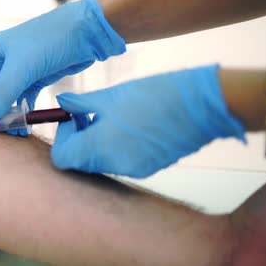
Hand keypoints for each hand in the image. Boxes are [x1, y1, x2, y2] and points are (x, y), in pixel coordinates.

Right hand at [0, 0, 125, 128]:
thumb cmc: (52, 39)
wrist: (89, 31)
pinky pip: (22, 101)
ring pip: (4, 99)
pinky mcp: (37, 79)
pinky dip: (21, 114)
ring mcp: (20, 71)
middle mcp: (3, 62)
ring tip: (11, 132)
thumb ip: (1, 95)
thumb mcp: (23, 67)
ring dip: (4, 117)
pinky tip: (25, 127)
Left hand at [51, 65, 245, 177]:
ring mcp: (133, 170)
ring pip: (99, 162)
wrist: (202, 106)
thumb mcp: (110, 96)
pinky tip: (127, 125)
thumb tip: (62, 104)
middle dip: (78, 138)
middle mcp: (115, 165)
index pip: (62, 158)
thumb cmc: (155, 95)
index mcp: (101, 147)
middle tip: (88, 114)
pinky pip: (120, 161)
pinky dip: (114, 147)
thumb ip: (81, 103)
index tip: (73, 117)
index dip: (62, 137)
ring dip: (96, 142)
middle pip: (80, 161)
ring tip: (110, 116)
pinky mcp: (148, 168)